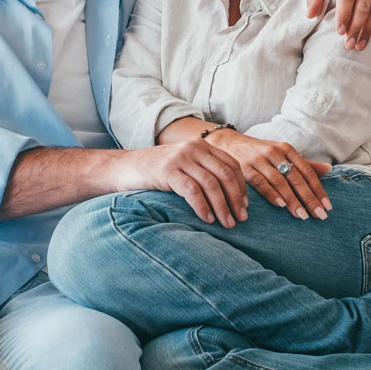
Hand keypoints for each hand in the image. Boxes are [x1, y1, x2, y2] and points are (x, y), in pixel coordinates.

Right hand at [113, 140, 247, 228]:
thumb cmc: (158, 171)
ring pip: (211, 184)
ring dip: (223, 206)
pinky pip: (192, 190)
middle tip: (242, 219)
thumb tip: (231, 197)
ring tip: (227, 224)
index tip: (245, 206)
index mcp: (201, 145)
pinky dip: (203, 206)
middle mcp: (193, 148)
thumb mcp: (184, 165)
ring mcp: (180, 158)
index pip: (232, 164)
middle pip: (225, 174)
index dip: (241, 187)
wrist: (125, 167)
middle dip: (236, 199)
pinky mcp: (167, 171)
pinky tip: (208, 219)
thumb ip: (203, 171)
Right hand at [204, 131, 330, 219]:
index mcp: (286, 149)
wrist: (228, 143)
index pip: (306, 171)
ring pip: (279, 181)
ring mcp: (259, 159)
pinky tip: (280, 205)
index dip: (318, 189)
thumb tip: (328, 169)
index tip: (327, 206)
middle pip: (295, 177)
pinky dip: (271, 194)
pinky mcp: (244, 167)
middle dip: (308, 198)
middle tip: (319, 215)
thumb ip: (304, 163)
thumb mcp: (282, 153)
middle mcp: (274, 152)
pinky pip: (260, 182)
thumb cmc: (260, 152)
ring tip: (302, 216)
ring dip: (292, 199)